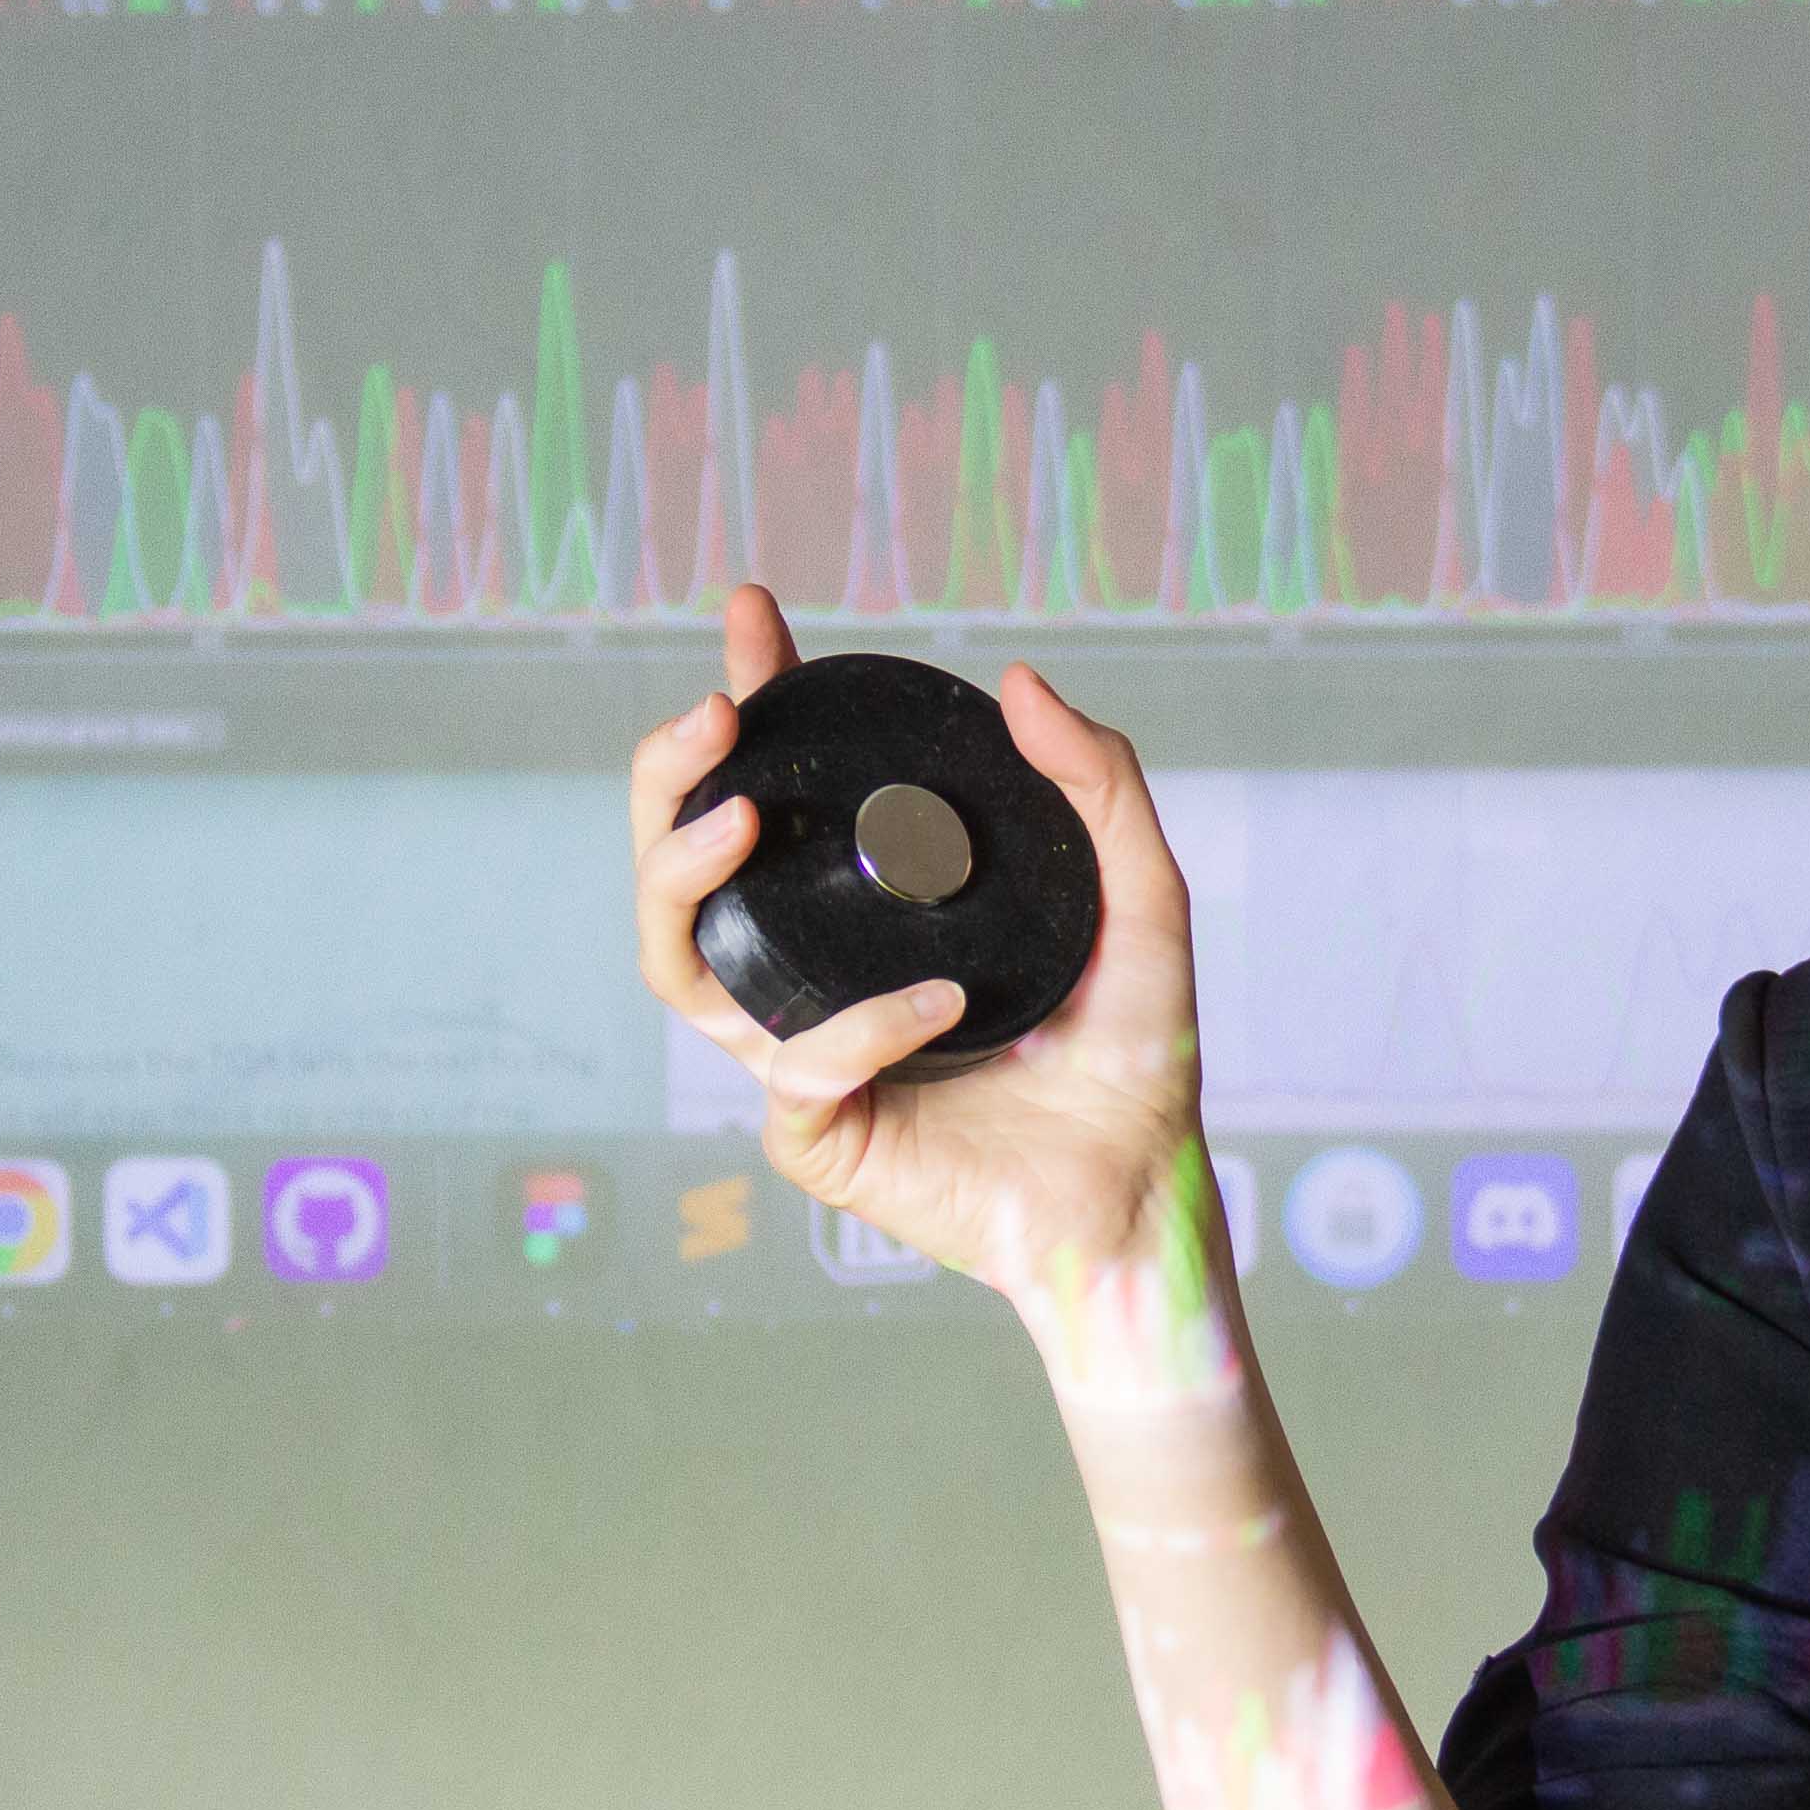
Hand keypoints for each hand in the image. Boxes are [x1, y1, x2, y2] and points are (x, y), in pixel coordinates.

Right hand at [628, 585, 1208, 1305]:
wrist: (1143, 1193)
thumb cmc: (1133, 1056)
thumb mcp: (1139, 895)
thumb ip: (1100, 783)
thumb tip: (1020, 681)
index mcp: (862, 911)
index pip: (775, 789)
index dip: (752, 699)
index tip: (754, 616)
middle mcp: (811, 975)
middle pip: (679, 867)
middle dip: (667, 777)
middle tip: (716, 714)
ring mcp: (800, 1057)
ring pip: (675, 965)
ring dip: (683, 878)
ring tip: (744, 816)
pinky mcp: (815, 1138)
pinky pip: (798, 1070)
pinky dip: (860, 1029)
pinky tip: (935, 1006)